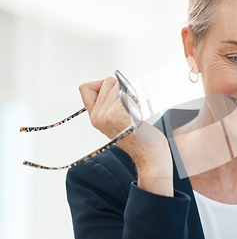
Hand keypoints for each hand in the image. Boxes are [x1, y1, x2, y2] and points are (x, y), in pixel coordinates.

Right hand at [79, 77, 173, 195]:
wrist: (149, 157)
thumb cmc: (141, 137)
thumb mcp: (118, 121)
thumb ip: (110, 105)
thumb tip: (113, 83)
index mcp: (95, 117)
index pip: (85, 87)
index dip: (102, 85)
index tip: (116, 95)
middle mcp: (96, 117)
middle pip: (107, 82)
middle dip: (122, 89)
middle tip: (131, 108)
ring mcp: (105, 116)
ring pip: (117, 85)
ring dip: (131, 94)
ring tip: (135, 112)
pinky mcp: (116, 115)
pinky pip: (125, 93)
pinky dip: (136, 100)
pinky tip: (139, 115)